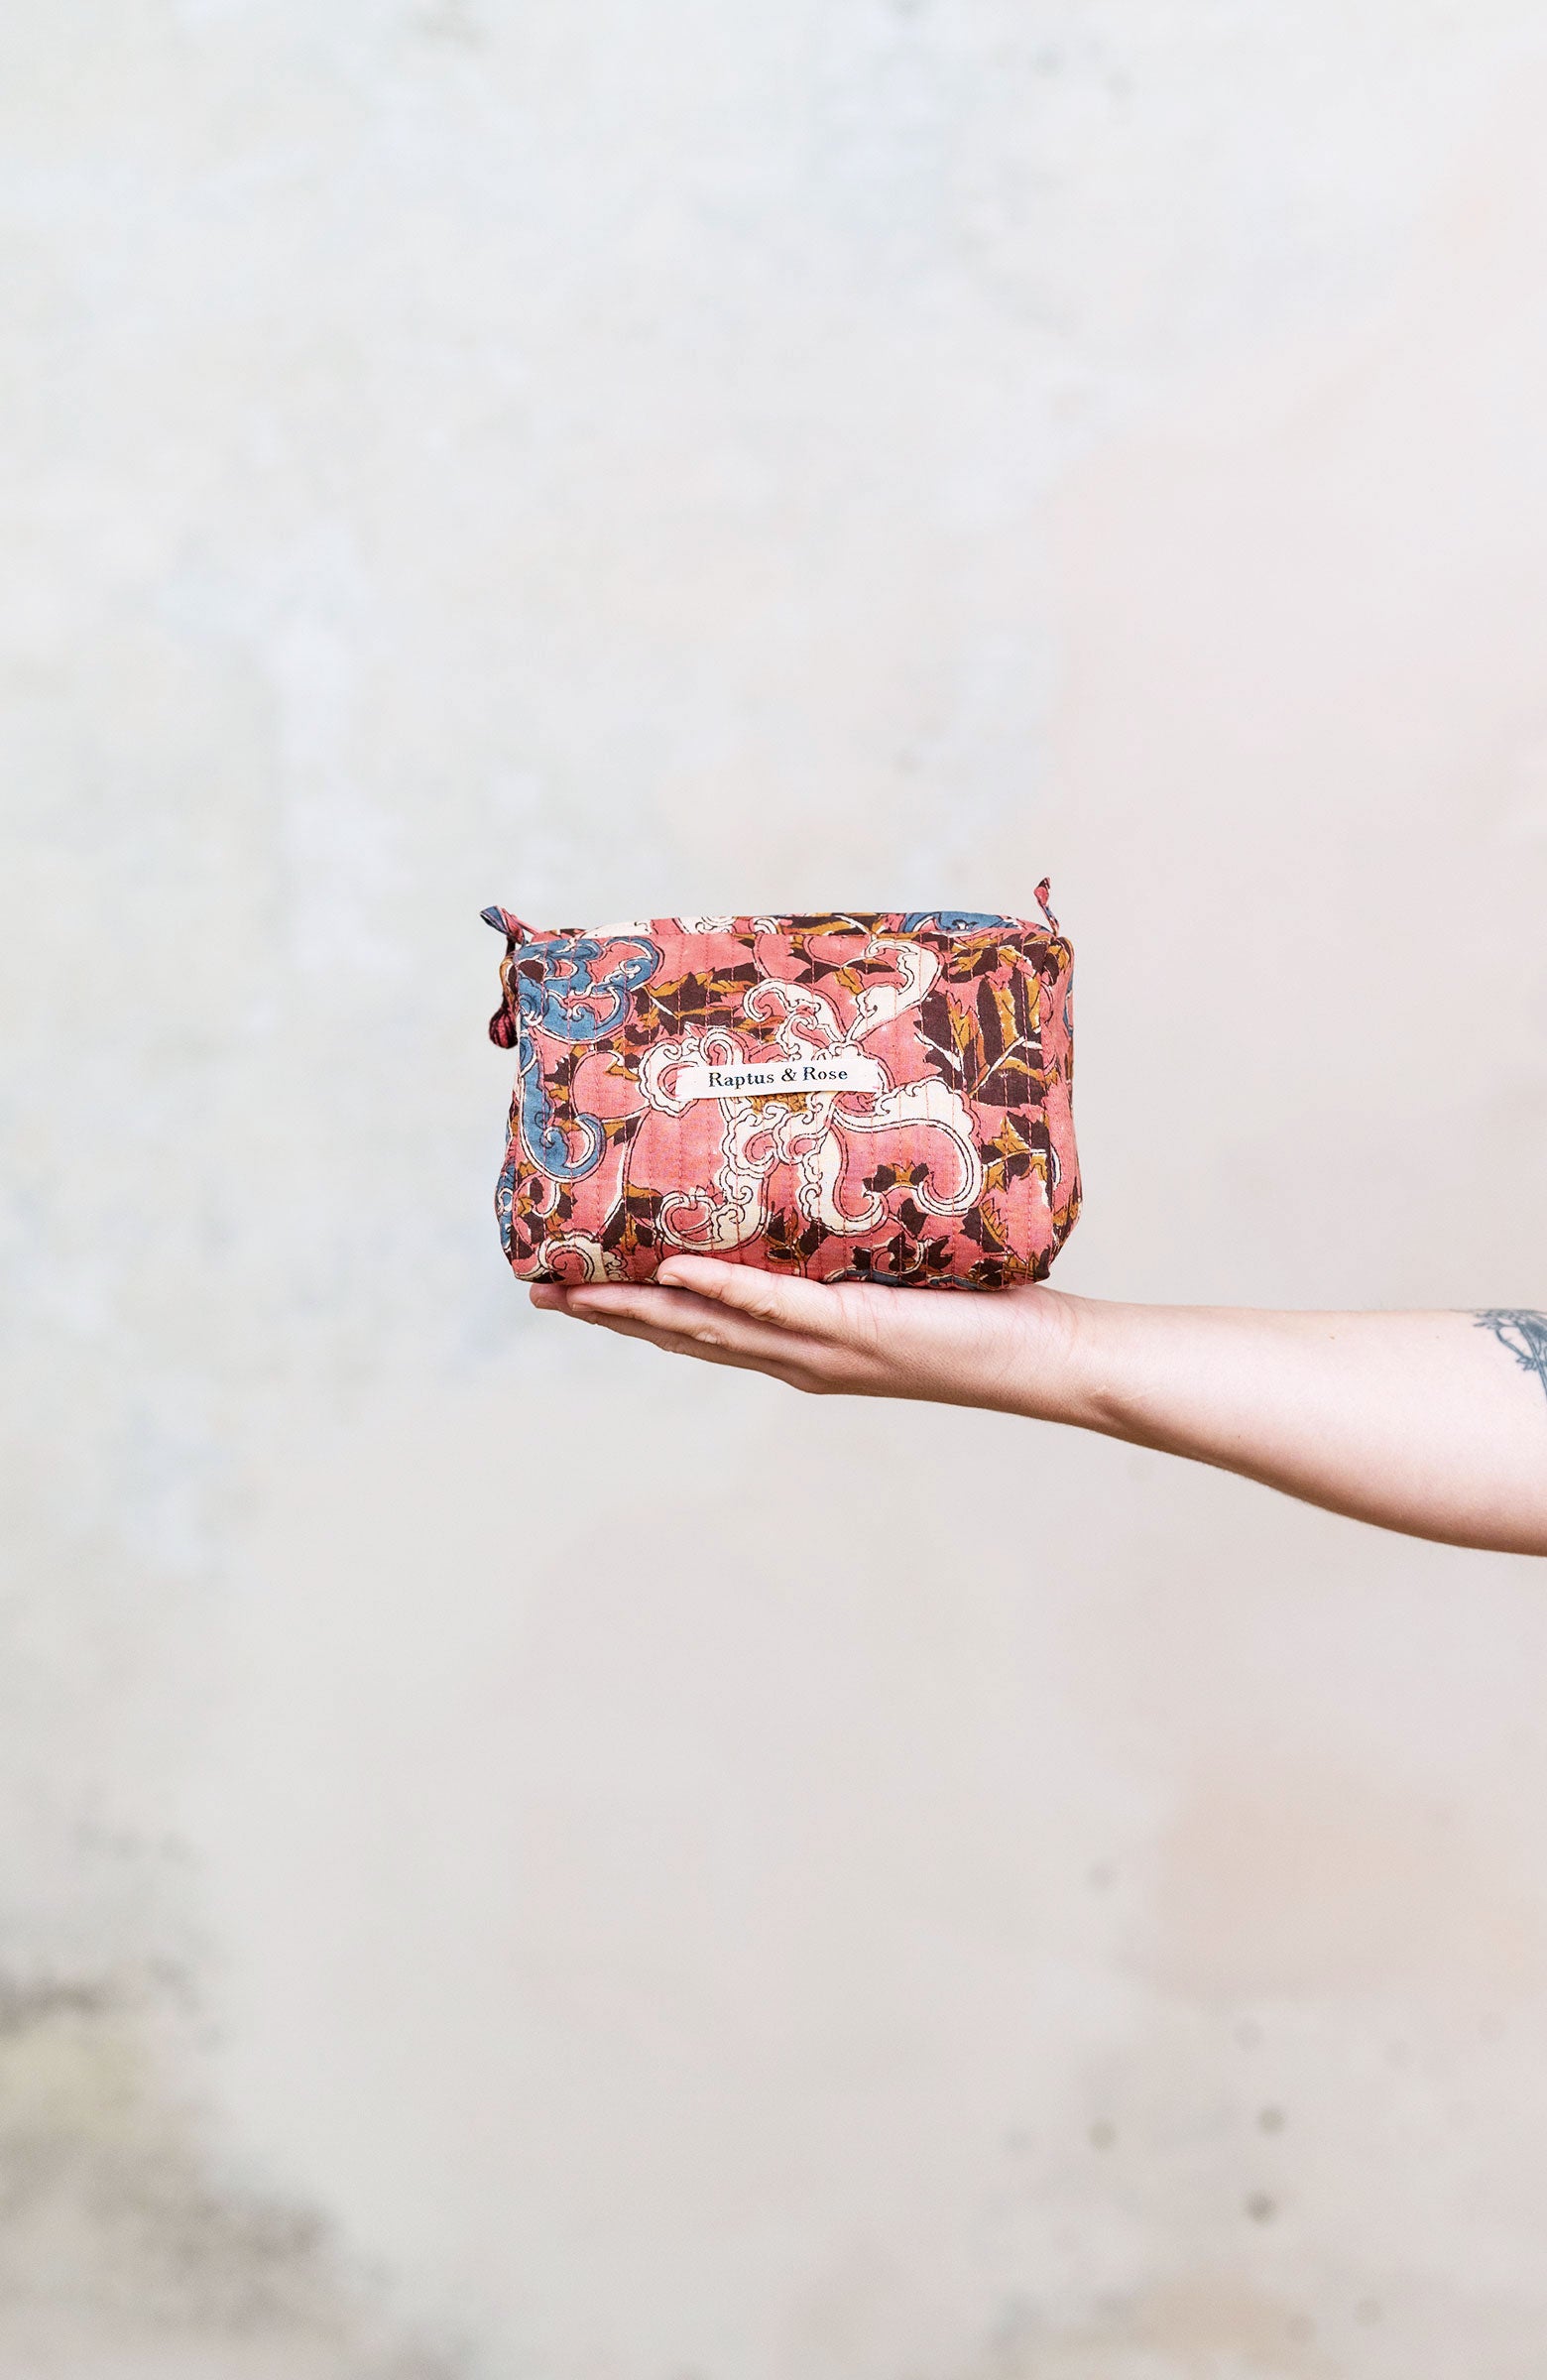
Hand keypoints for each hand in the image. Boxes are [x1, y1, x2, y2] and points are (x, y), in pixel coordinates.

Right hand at [528, 1256, 1085, 1415]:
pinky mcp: (855, 1329)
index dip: (627, 1307)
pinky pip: (773, 1307)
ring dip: (635, 1306)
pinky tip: (672, 1270)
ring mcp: (820, 1347)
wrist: (1039, 1354)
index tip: (567, 1284)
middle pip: (678, 1332)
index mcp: (797, 1342)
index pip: (695, 1325)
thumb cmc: (978, 1309)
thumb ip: (840, 1236)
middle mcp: (795, 1354)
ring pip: (706, 1326)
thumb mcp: (889, 1266)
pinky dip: (720, 1290)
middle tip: (537, 1287)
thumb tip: (809, 1167)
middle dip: (605, 1312)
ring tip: (573, 1287)